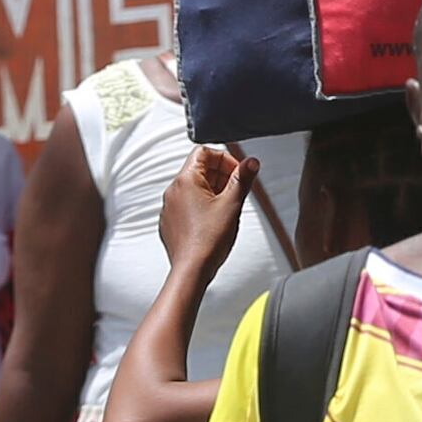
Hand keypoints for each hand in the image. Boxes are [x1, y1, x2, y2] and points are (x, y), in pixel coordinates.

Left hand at [157, 145, 253, 279]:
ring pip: (193, 188)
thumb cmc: (208, 241)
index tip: (238, 172)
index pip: (204, 152)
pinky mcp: (170, 222)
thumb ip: (243, 179)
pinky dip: (202, 207)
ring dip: (213, 191)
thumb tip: (251, 163)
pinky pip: (187, 206)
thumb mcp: (232, 204)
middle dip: (221, 176)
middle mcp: (173, 191)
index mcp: (185, 180)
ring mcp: (170, 207)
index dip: (225, 159)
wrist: (192, 270)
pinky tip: (214, 220)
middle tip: (237, 189)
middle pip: (199, 169)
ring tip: (228, 207)